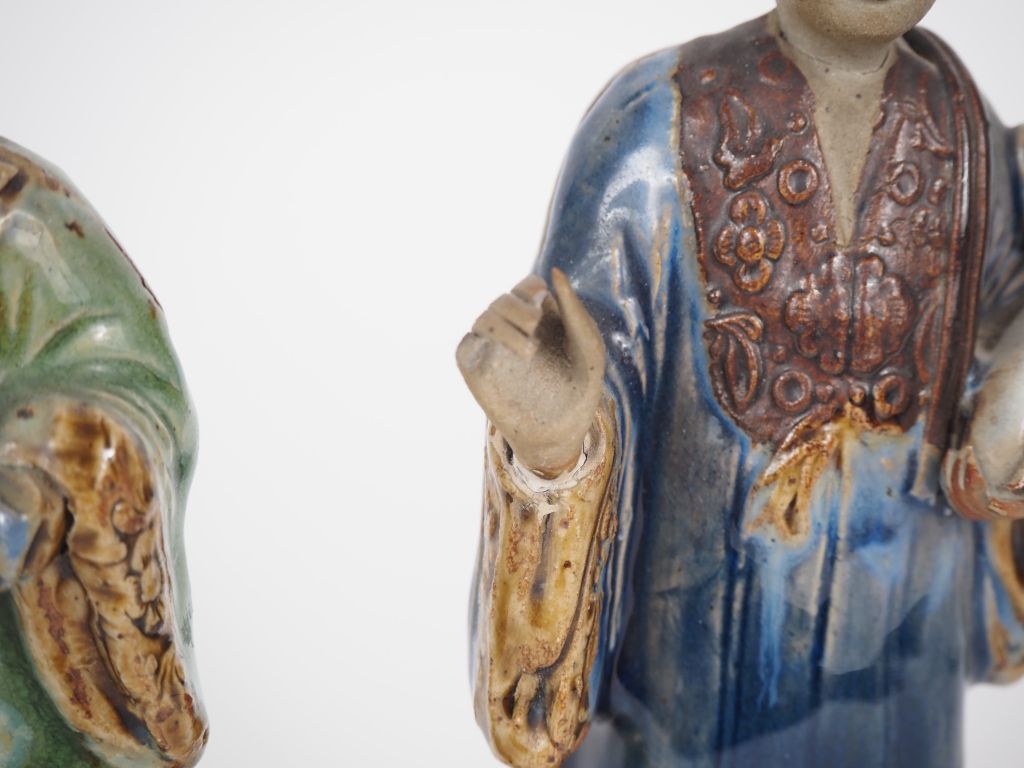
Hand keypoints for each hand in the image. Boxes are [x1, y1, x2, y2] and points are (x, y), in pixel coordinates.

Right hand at [456, 269, 605, 476]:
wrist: (561, 433)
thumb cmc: (580, 387)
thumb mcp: (589, 347)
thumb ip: (575, 310)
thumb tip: (553, 272)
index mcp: (540, 316)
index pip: (526, 287)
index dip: (531, 289)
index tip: (544, 305)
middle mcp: (513, 328)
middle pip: (505, 299)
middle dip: (519, 309)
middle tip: (534, 326)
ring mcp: (492, 347)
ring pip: (486, 318)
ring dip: (505, 327)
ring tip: (529, 351)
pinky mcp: (476, 368)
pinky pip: (467, 344)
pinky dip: (482, 343)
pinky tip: (503, 357)